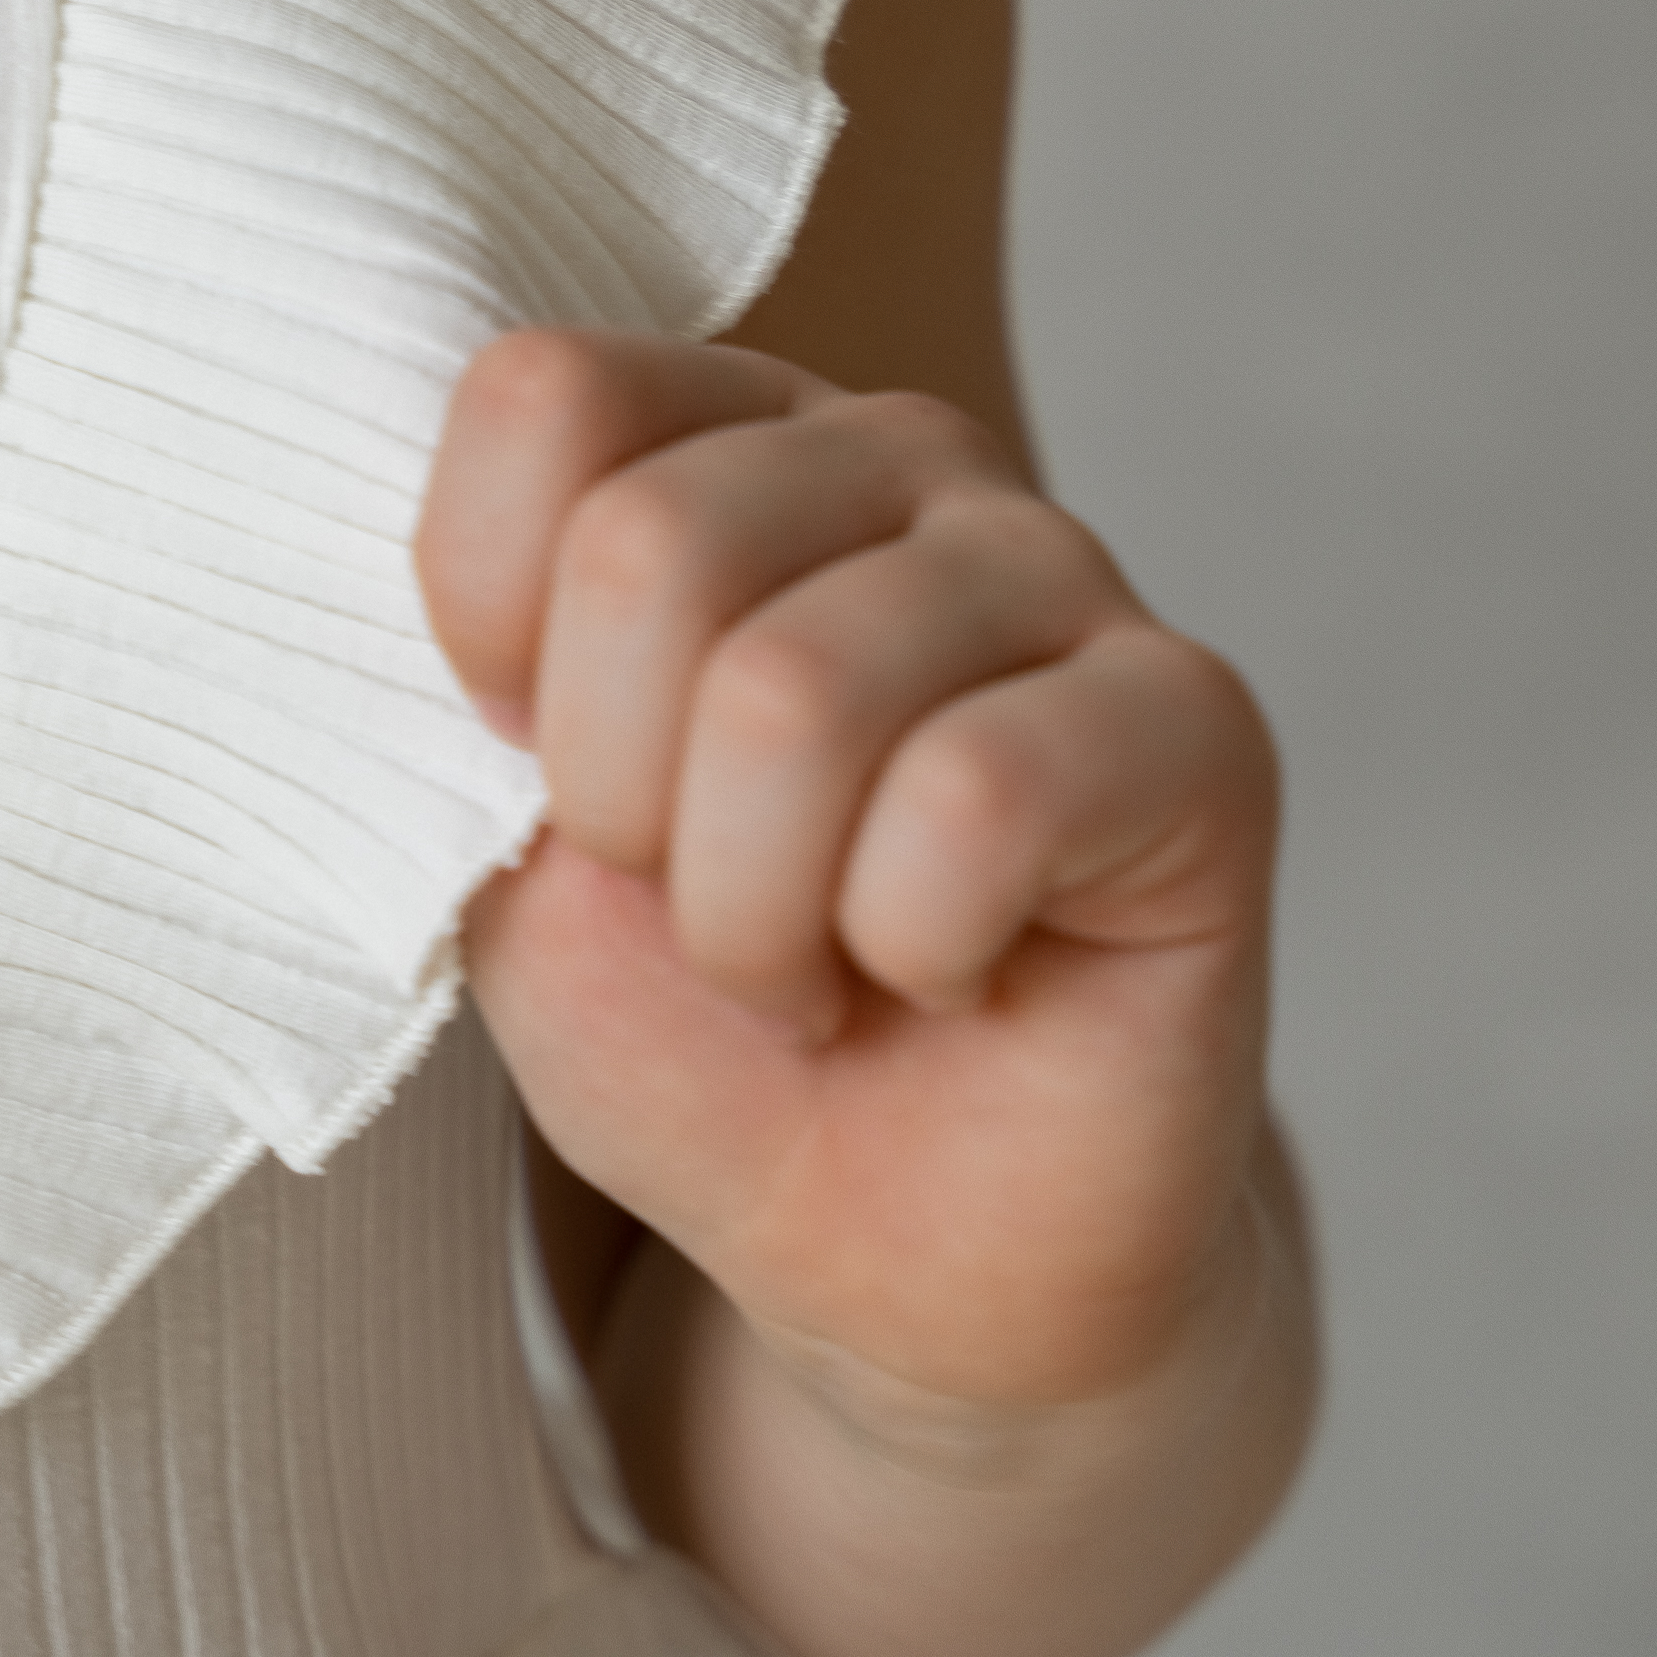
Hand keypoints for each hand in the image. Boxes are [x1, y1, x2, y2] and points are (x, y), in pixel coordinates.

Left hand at [416, 329, 1282, 1435]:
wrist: (904, 1255)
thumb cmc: (701, 1028)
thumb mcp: (509, 868)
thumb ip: (466, 709)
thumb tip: (478, 621)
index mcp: (713, 438)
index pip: (544, 401)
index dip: (488, 629)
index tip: (552, 784)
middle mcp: (892, 452)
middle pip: (649, 544)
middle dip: (625, 809)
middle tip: (706, 912)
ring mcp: (1055, 561)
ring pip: (797, 691)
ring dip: (757, 916)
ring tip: (819, 967)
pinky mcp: (1190, 713)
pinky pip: (979, 798)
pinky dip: (913, 944)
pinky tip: (953, 970)